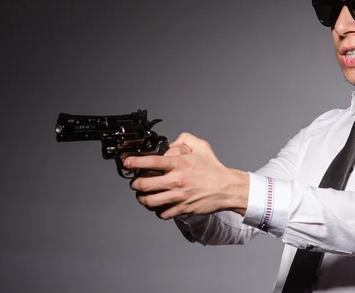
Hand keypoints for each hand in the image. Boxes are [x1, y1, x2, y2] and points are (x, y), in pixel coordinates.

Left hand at [126, 133, 248, 219]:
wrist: (227, 188)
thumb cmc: (213, 169)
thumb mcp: (201, 146)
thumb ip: (184, 140)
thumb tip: (169, 145)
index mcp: (180, 164)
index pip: (152, 162)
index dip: (135, 162)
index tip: (127, 162)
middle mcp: (177, 180)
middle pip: (144, 184)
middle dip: (135, 183)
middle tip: (136, 182)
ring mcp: (179, 196)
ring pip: (149, 201)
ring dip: (142, 198)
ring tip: (143, 195)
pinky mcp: (182, 209)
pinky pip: (161, 213)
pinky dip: (157, 210)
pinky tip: (159, 204)